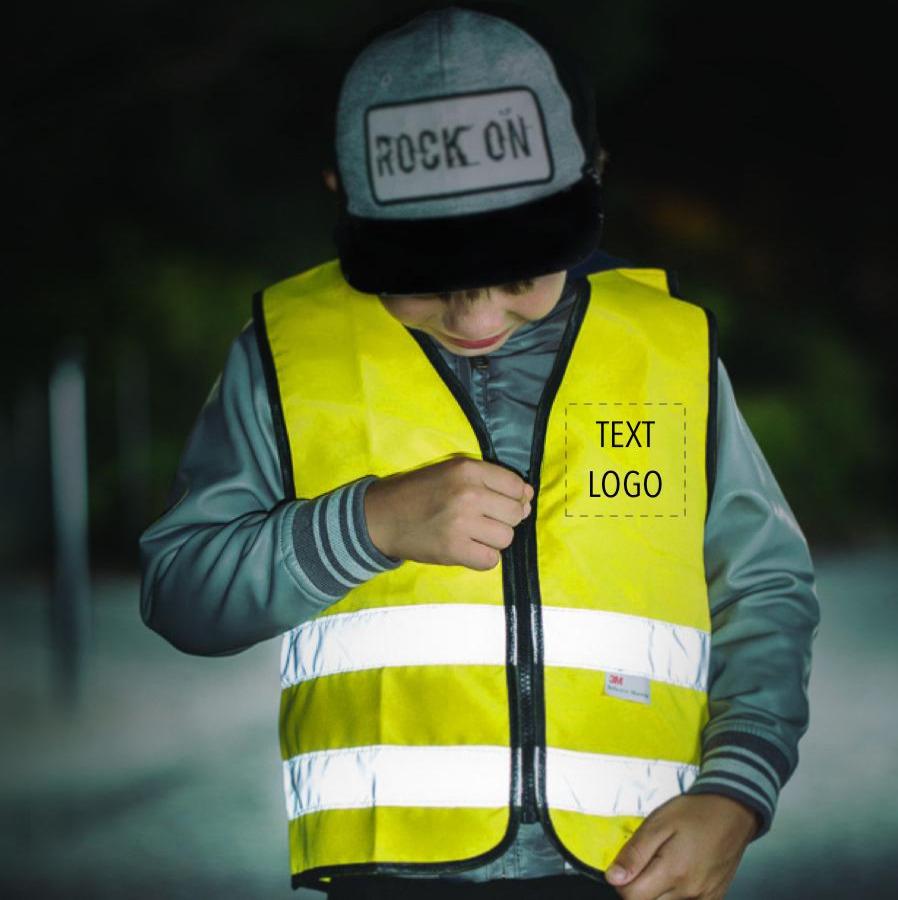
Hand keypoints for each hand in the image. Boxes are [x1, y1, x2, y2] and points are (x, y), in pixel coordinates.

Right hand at [364, 456, 533, 569]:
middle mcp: (468, 493)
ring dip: (493, 540)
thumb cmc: (419, 492)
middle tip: (481, 521)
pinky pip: (491, 560)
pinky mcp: (454, 549)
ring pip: (506, 538)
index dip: (515, 498)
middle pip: (515, 514)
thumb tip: (528, 498)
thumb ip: (489, 480)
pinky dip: (482, 558)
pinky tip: (467, 548)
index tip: (499, 504)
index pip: (516, 486)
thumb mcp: (451, 472)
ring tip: (472, 535)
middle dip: (504, 520)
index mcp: (468, 469)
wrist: (380, 517)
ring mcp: (461, 523)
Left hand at [604, 793, 760, 898]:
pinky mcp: (713, 899)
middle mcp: (690, 892)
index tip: (627, 866)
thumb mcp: (658, 823)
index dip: (622, 882)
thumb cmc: (694, 813)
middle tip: (647, 863)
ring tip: (663, 866)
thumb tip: (613, 878)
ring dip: (657, 892)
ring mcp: (704, 899)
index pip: (632, 897)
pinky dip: (675, 895)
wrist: (732, 812)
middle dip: (639, 888)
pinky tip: (677, 877)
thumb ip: (635, 853)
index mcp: (673, 871)